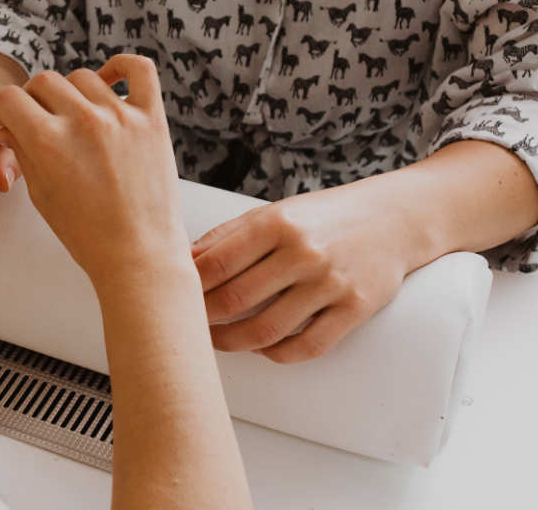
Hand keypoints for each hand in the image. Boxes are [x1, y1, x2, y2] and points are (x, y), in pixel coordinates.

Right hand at [0, 55, 189, 288]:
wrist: (138, 254)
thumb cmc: (87, 233)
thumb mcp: (40, 193)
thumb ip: (21, 151)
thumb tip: (9, 123)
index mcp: (48, 142)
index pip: (9, 98)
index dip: (5, 110)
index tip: (12, 120)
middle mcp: (83, 121)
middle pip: (44, 82)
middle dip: (35, 101)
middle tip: (44, 123)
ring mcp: (120, 116)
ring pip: (83, 76)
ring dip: (73, 94)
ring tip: (79, 120)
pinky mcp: (151, 118)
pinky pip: (138, 69)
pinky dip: (121, 66)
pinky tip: (110, 80)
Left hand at [193, 183, 415, 363]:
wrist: (395, 218)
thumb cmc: (324, 216)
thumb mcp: (274, 213)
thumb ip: (229, 236)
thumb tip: (183, 259)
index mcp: (276, 223)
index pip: (215, 264)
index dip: (188, 287)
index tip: (172, 298)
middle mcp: (303, 252)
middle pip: (235, 299)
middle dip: (203, 318)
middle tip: (187, 325)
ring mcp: (330, 282)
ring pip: (266, 329)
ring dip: (233, 342)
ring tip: (217, 341)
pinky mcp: (355, 309)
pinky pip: (307, 346)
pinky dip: (277, 354)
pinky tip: (263, 348)